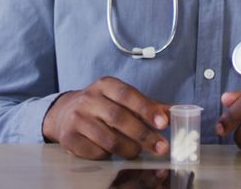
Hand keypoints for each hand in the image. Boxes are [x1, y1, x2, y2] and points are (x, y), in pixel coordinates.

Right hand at [42, 76, 170, 159]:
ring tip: (137, 152)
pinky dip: (109, 155)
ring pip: (109, 139)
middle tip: (161, 147)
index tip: (164, 123)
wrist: (64, 113)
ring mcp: (77, 119)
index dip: (147, 109)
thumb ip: (149, 105)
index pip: (127, 95)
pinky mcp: (69, 138)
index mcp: (105, 85)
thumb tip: (176, 114)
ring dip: (129, 149)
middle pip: (119, 118)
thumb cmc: (102, 106)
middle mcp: (89, 99)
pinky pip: (96, 152)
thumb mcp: (122, 99)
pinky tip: (112, 152)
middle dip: (144, 135)